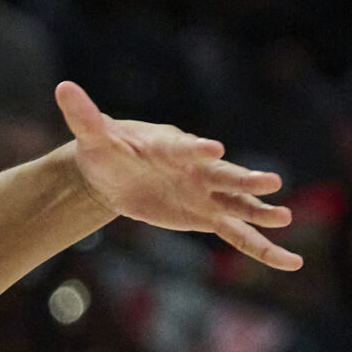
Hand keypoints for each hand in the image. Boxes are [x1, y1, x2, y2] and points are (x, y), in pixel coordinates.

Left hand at [55, 80, 300, 269]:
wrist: (115, 171)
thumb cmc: (107, 150)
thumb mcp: (94, 136)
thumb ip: (84, 116)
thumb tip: (63, 88)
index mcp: (171, 146)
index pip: (185, 147)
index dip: (197, 149)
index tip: (213, 149)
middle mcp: (197, 168)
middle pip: (224, 175)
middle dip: (244, 180)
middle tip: (270, 183)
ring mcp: (206, 193)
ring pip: (239, 206)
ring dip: (260, 212)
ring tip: (285, 218)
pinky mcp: (207, 216)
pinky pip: (238, 234)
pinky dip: (262, 248)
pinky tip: (289, 262)